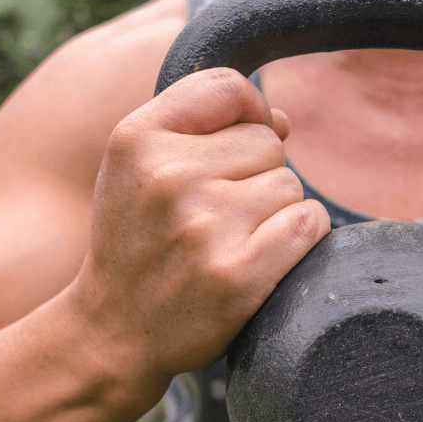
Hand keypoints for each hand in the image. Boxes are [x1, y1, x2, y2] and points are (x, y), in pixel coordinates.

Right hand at [71, 68, 329, 384]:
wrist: (112, 333)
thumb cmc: (137, 242)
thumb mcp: (137, 169)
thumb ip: (201, 127)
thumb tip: (282, 120)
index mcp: (137, 140)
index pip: (227, 88)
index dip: (249, 111)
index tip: (238, 147)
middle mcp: (168, 177)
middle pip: (268, 143)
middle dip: (257, 175)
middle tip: (217, 217)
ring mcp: (204, 227)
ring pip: (290, 185)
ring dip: (275, 212)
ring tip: (231, 242)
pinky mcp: (238, 275)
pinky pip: (309, 224)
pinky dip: (300, 239)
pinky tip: (264, 258)